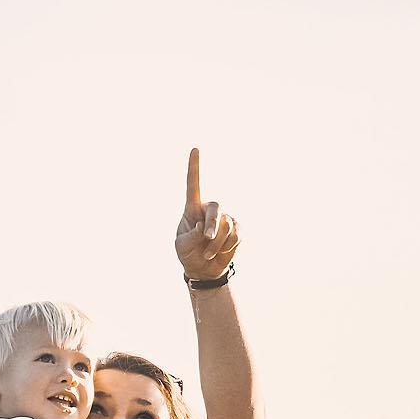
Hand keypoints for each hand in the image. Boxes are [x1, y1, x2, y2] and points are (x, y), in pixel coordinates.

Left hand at [175, 147, 239, 281]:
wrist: (203, 269)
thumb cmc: (188, 254)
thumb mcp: (182, 246)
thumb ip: (190, 236)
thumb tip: (203, 228)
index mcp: (192, 209)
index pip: (193, 185)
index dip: (194, 167)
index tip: (195, 149)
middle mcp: (209, 210)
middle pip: (215, 208)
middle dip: (212, 226)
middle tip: (206, 239)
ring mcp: (225, 218)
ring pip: (226, 226)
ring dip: (216, 243)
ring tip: (208, 253)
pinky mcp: (237, 229)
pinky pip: (236, 235)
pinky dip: (228, 247)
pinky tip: (222, 252)